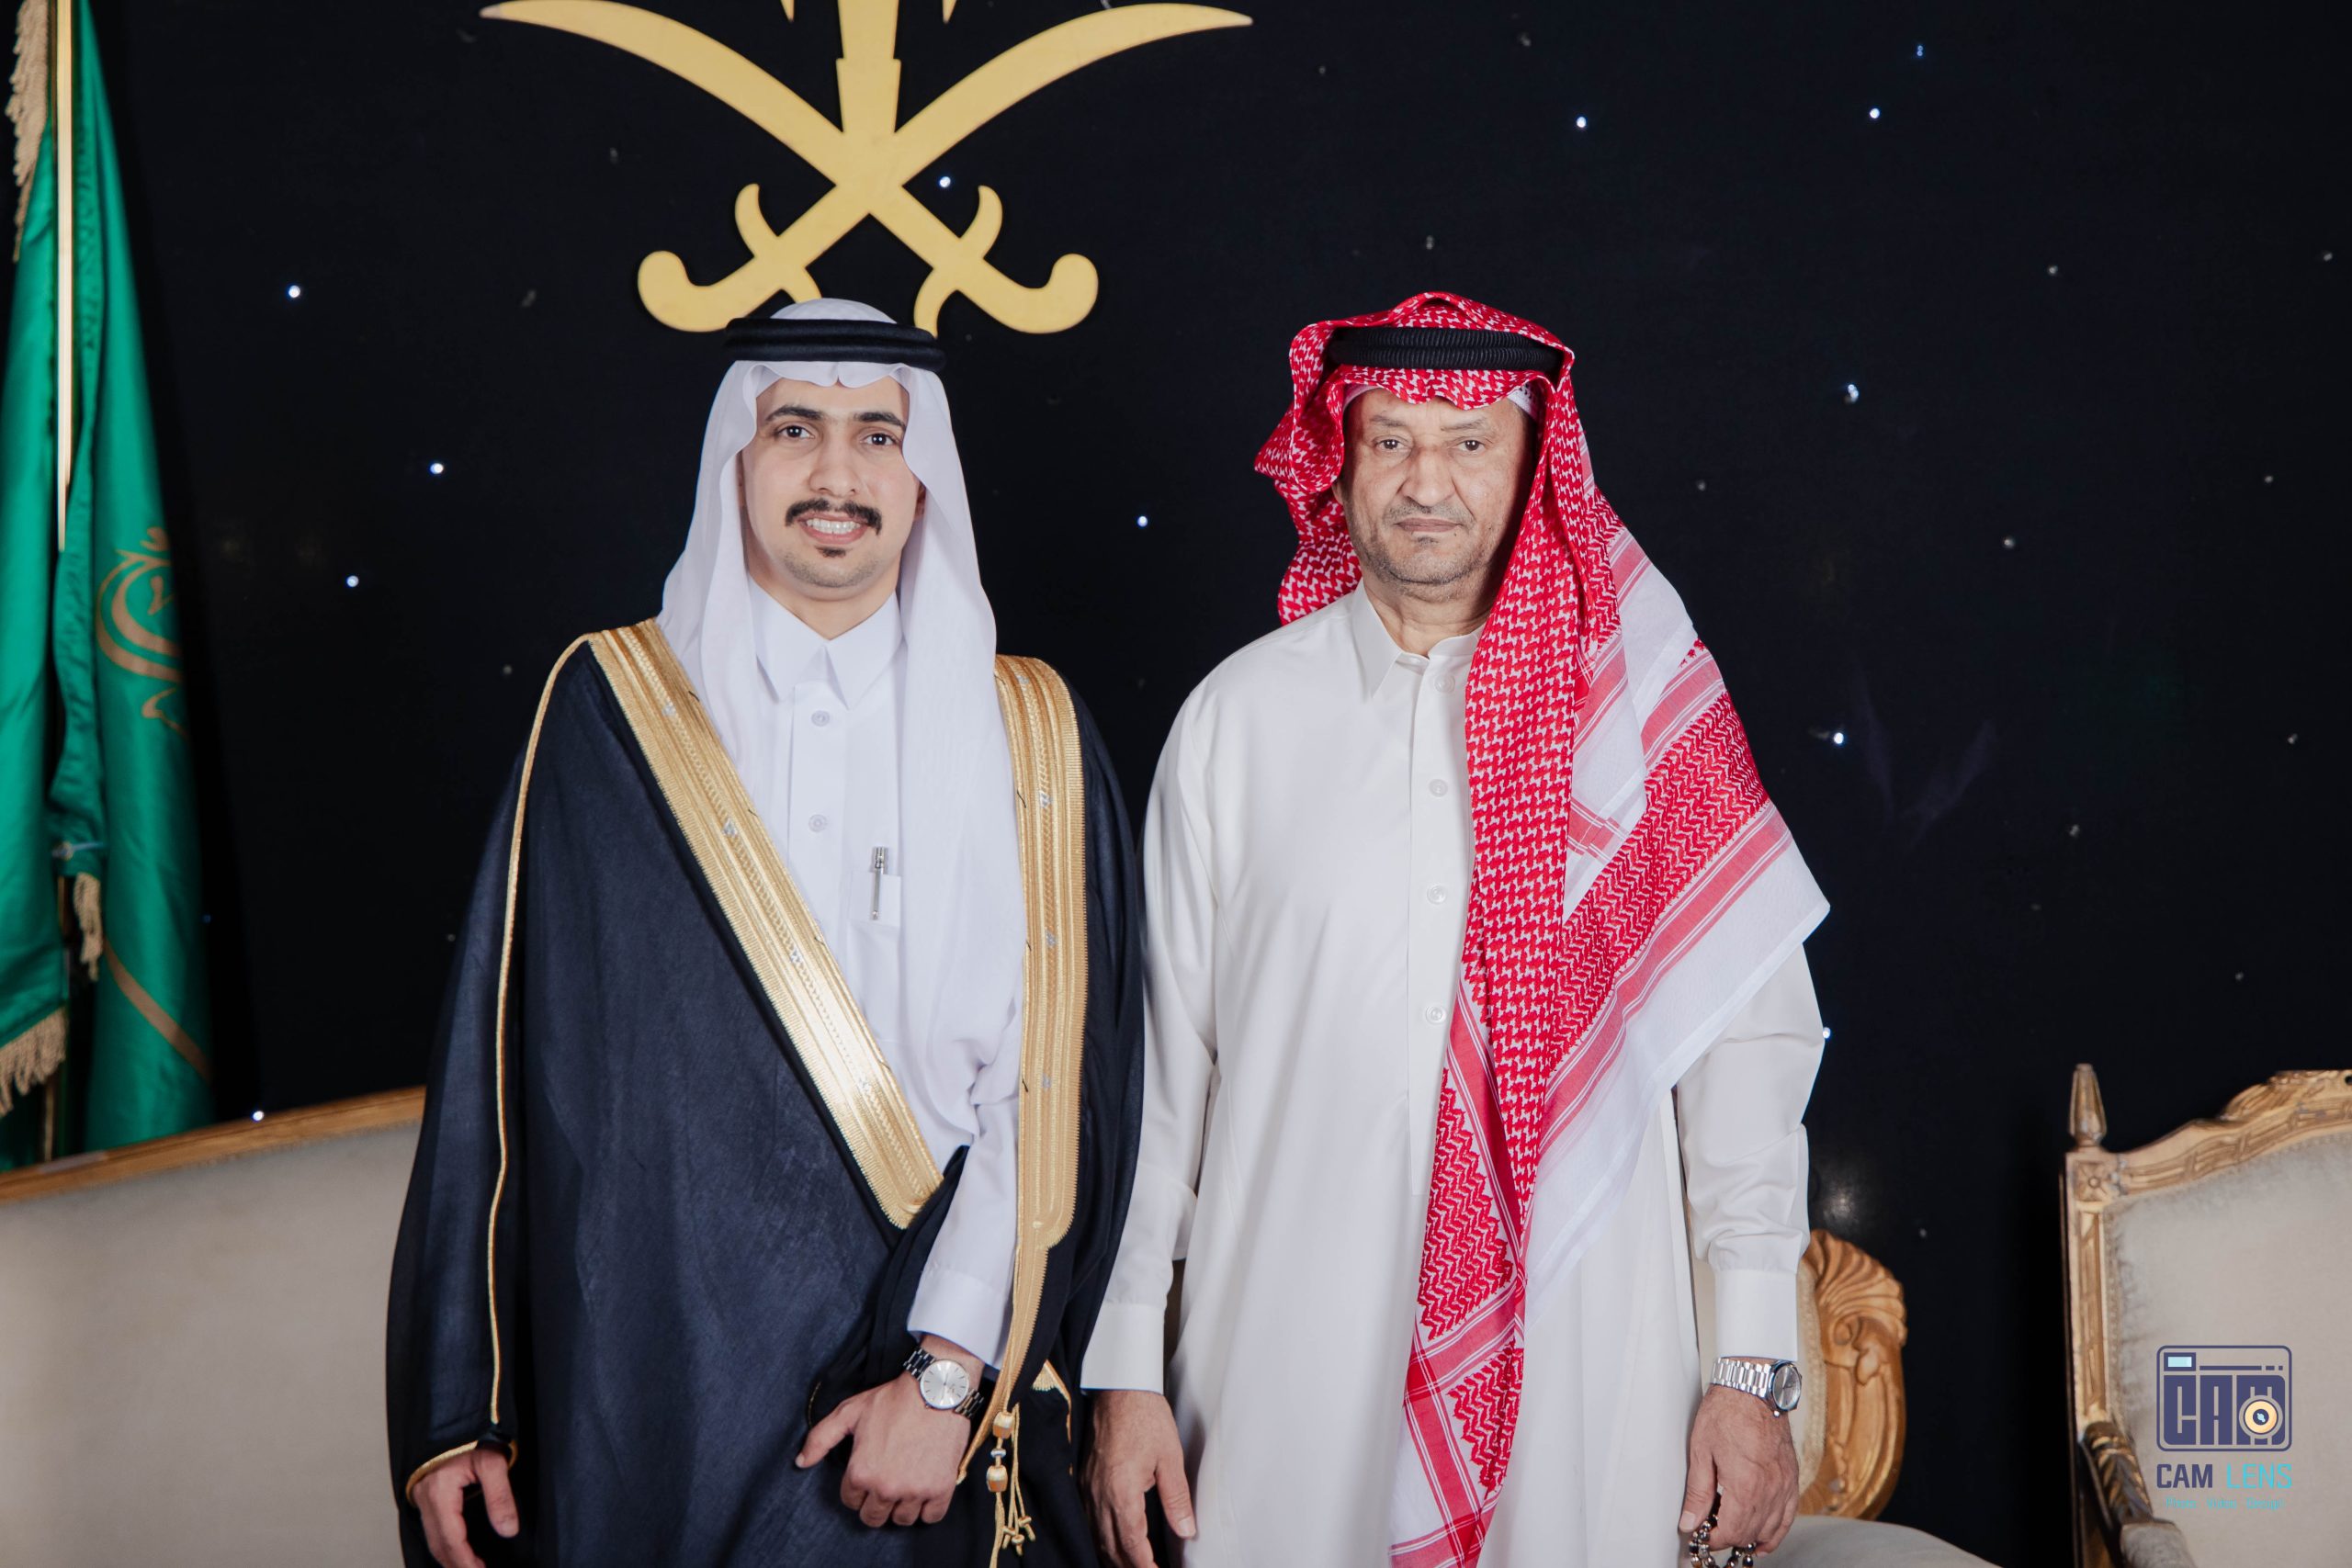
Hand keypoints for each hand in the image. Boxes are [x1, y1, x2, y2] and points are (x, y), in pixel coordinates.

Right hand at [411, 1446, 518, 1567]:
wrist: (456, 1415)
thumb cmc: (473, 1435)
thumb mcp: (493, 1461)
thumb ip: (500, 1496)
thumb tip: (508, 1530)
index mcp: (439, 1491)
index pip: (451, 1538)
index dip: (465, 1560)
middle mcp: (425, 1497)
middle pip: (438, 1543)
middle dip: (456, 1563)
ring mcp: (422, 1496)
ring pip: (432, 1538)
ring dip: (449, 1557)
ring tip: (470, 1567)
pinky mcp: (426, 1494)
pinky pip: (432, 1528)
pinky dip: (444, 1544)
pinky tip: (458, 1550)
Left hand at [796, 1336, 978, 1526]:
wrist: (936, 1389)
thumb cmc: (892, 1400)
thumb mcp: (850, 1412)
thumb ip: (820, 1439)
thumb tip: (800, 1462)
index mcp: (861, 1473)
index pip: (851, 1501)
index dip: (857, 1488)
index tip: (868, 1473)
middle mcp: (886, 1488)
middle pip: (873, 1517)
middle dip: (875, 1503)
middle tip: (885, 1482)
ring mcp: (915, 1491)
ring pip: (902, 1519)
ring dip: (901, 1506)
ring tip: (905, 1484)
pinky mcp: (940, 1489)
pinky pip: (931, 1516)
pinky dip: (928, 1507)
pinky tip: (924, 1488)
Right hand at [1082, 1388, 1195, 1567]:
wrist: (1118, 1389)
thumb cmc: (1146, 1417)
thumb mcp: (1170, 1457)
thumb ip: (1176, 1498)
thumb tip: (1186, 1531)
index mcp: (1121, 1491)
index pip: (1132, 1544)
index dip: (1144, 1566)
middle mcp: (1099, 1495)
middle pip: (1111, 1547)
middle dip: (1130, 1566)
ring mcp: (1088, 1489)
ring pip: (1097, 1537)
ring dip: (1115, 1556)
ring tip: (1135, 1564)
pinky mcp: (1085, 1481)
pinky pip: (1090, 1521)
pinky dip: (1102, 1539)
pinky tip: (1114, 1543)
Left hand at [1678, 1382, 1799, 1552]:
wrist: (1754, 1388)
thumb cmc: (1727, 1412)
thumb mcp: (1701, 1451)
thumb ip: (1697, 1492)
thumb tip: (1690, 1521)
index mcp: (1745, 1485)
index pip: (1731, 1531)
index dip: (1714, 1538)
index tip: (1702, 1535)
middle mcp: (1769, 1490)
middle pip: (1750, 1532)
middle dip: (1729, 1538)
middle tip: (1712, 1531)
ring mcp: (1784, 1485)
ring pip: (1771, 1529)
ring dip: (1751, 1537)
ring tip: (1733, 1537)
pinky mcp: (1792, 1478)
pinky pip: (1789, 1516)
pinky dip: (1777, 1531)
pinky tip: (1764, 1539)